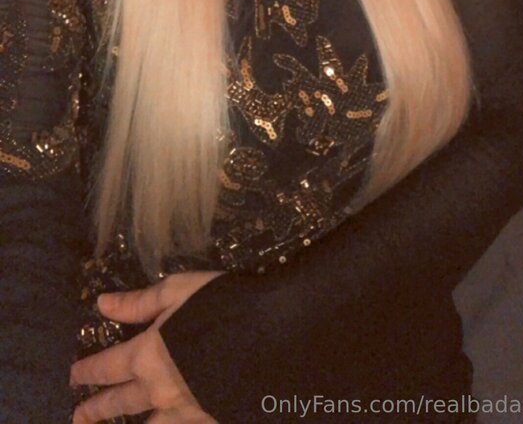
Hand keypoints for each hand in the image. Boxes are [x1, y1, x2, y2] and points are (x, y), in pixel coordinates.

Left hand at [70, 270, 224, 422]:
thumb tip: (102, 305)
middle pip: (120, 403)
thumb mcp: (178, 291)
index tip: (74, 376)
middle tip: (78, 416)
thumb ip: (139, 302)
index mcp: (147, 355)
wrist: (269, 341)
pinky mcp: (206, 421)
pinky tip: (166, 422)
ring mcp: (183, 412)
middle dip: (96, 408)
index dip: (88, 371)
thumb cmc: (221, 306)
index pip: (107, 366)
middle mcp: (158, 390)